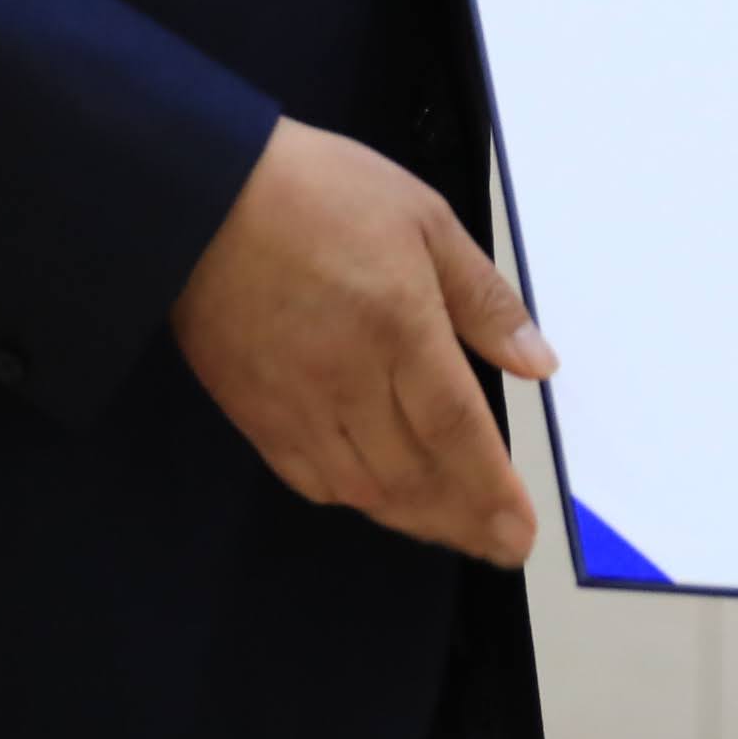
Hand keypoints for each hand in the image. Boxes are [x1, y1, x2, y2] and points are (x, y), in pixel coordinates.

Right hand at [171, 116, 552, 563]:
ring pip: (363, 490)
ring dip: (414, 518)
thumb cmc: (320, 193)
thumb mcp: (424, 219)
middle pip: (413, 476)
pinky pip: (309, 479)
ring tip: (453, 527)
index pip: (456, 433)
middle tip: (500, 544)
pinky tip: (377, 496)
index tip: (519, 533)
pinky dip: (352, 499)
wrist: (200, 197)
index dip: (491, 491)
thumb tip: (537, 363)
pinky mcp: (254, 413)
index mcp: (400, 329)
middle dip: (463, 520)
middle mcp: (349, 382)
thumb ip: (483, 299)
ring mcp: (296, 405)